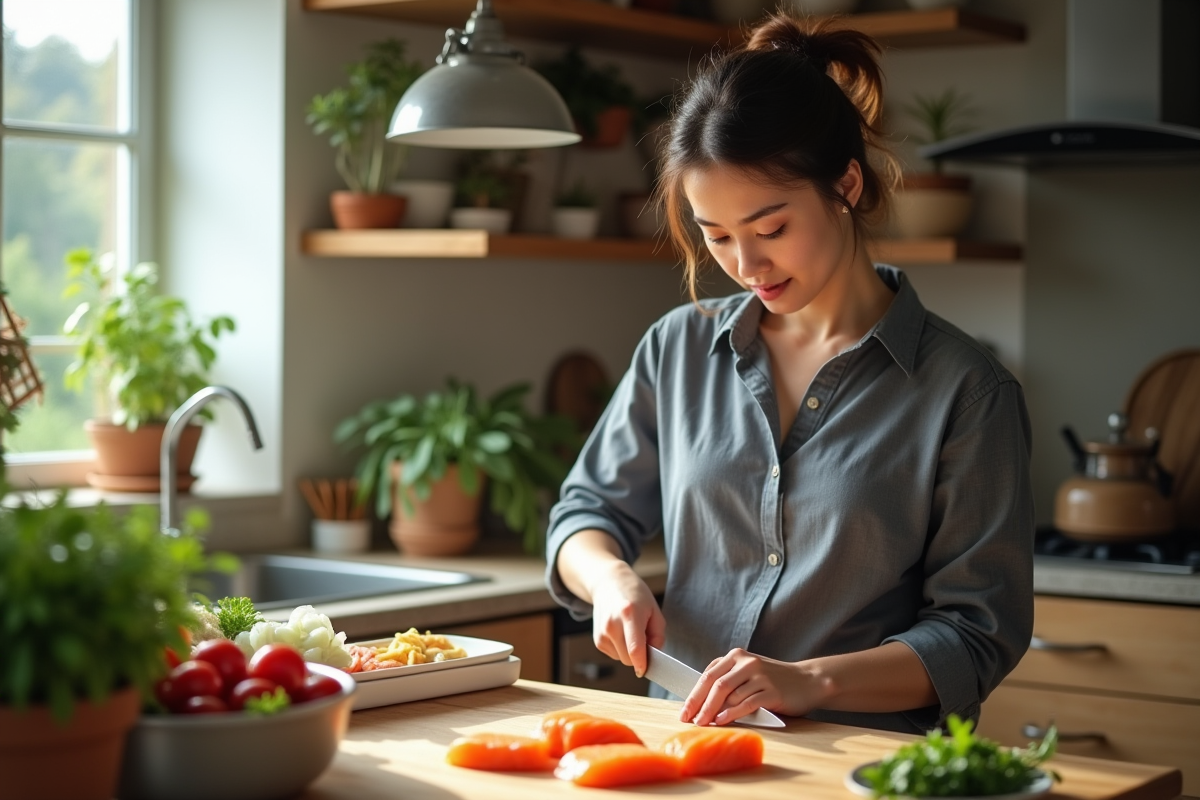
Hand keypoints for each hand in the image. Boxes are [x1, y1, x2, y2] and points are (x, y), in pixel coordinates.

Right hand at [587, 561, 665, 677]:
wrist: (608, 584)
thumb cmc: (635, 595)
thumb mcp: (654, 609)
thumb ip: (658, 635)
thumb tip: (654, 656)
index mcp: (629, 614)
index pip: (635, 648)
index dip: (642, 664)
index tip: (646, 671)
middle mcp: (612, 624)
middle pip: (629, 659)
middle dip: (640, 656)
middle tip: (645, 639)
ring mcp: (602, 633)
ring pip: (622, 659)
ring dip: (630, 652)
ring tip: (630, 630)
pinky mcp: (598, 640)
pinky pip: (615, 655)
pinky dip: (621, 649)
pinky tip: (621, 632)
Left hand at [680, 648, 832, 726]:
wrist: (808, 681)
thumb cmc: (774, 681)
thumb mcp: (748, 674)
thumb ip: (728, 682)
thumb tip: (700, 703)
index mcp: (736, 656)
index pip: (708, 675)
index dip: (693, 694)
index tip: (684, 711)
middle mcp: (747, 662)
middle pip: (715, 684)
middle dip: (698, 703)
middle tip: (689, 720)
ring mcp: (760, 675)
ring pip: (729, 694)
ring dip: (713, 711)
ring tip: (703, 723)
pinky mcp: (772, 691)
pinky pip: (746, 703)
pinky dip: (732, 713)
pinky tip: (722, 721)